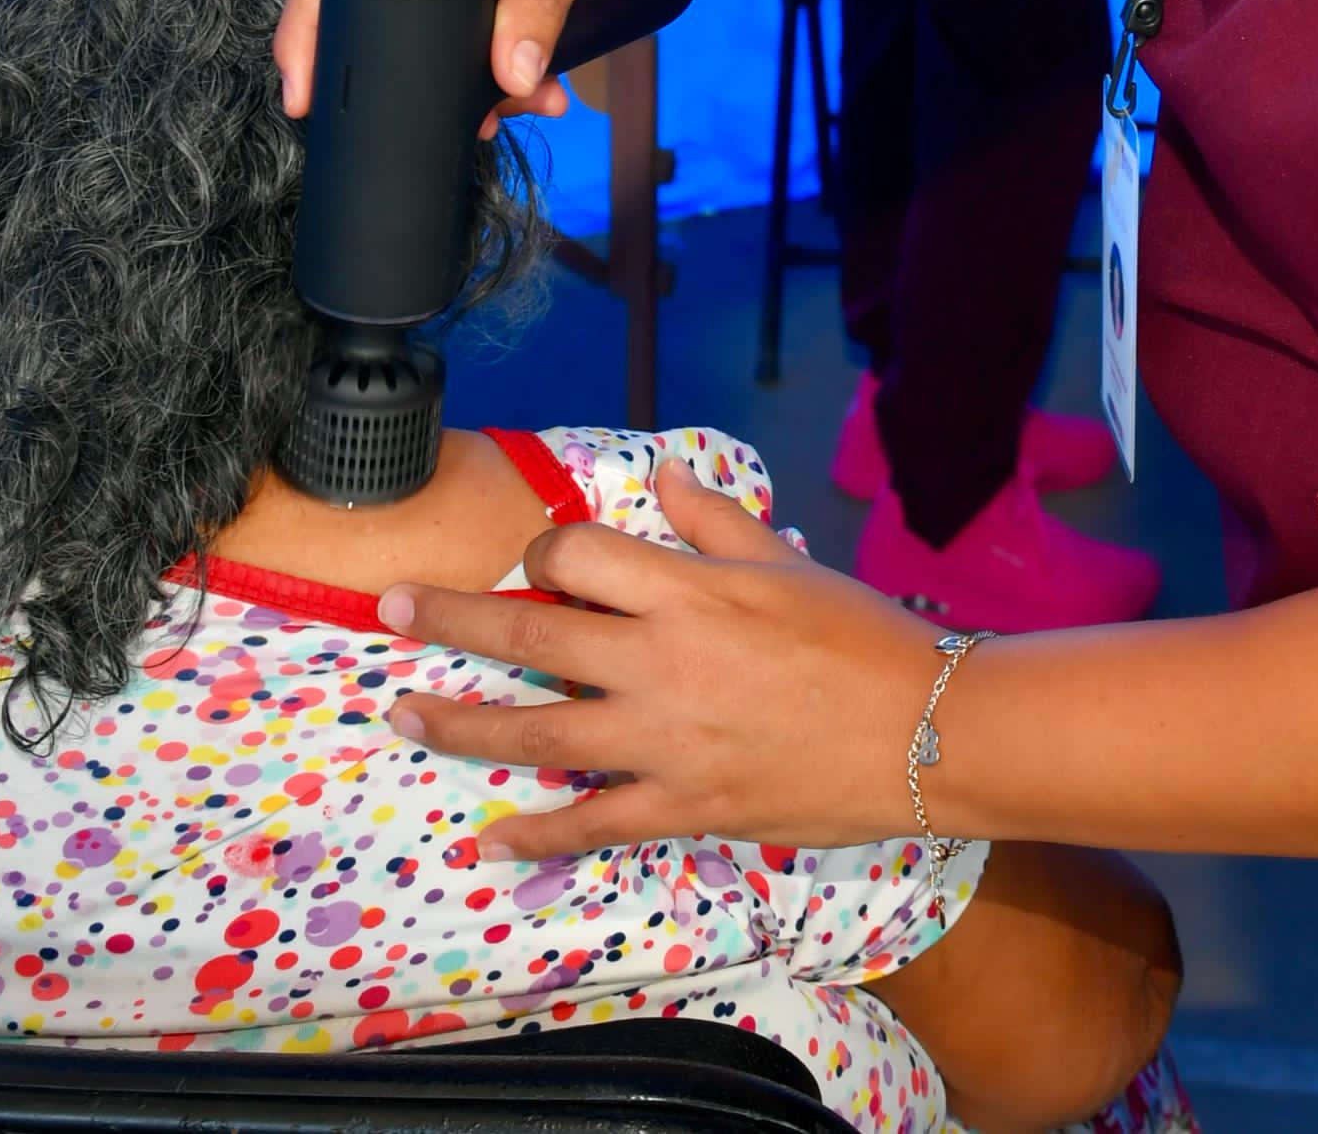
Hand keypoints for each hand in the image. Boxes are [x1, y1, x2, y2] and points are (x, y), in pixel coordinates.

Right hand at [274, 0, 688, 117]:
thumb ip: (538, 6)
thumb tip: (510, 82)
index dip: (310, 38)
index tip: (306, 101)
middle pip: (382, 6)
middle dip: (415, 72)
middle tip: (463, 126)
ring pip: (438, 12)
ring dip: (475, 65)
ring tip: (527, 105)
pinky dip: (496, 38)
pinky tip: (536, 76)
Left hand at [380, 466, 947, 854]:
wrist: (928, 731)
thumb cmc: (863, 638)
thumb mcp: (789, 564)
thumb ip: (714, 522)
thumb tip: (665, 477)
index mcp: (688, 590)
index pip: (578, 552)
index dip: (543, 549)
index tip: (531, 560)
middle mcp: (660, 660)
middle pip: (529, 635)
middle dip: (449, 620)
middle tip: (390, 609)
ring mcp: (664, 740)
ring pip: (536, 733)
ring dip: (458, 724)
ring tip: (402, 716)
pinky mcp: (683, 805)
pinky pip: (591, 822)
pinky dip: (535, 835)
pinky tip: (490, 840)